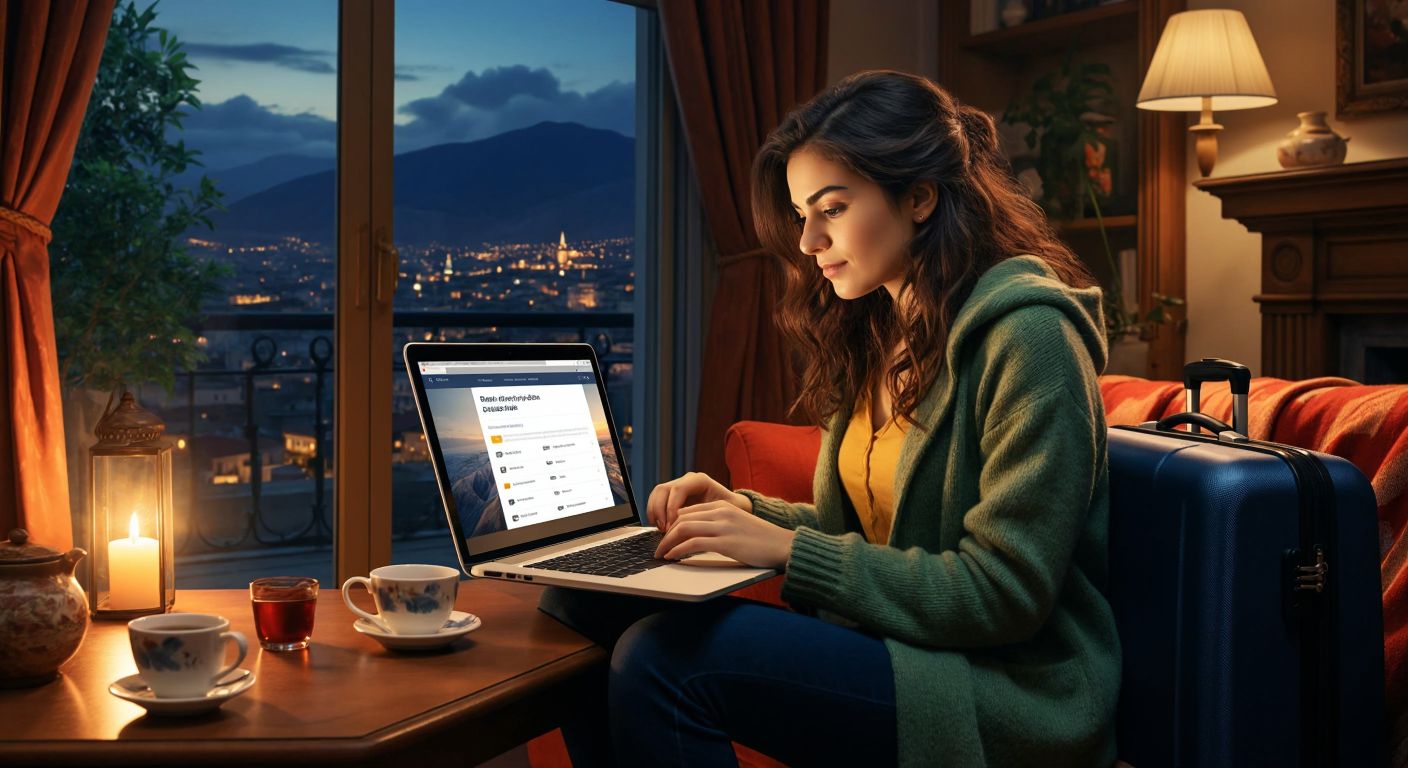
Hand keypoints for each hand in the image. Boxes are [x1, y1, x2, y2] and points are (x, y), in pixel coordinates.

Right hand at [646, 472, 751, 531]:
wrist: (733, 509)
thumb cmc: (731, 510)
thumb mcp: (723, 512)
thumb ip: (705, 518)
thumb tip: (688, 530)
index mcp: (699, 480)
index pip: (678, 489)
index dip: (671, 508)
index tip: (672, 526)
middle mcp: (687, 480)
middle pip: (663, 490)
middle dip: (660, 511)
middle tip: (664, 530)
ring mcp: (678, 486)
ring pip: (657, 494)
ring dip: (655, 512)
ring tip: (661, 530)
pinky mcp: (672, 496)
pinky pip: (656, 500)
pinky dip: (654, 513)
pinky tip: (659, 527)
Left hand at [653, 502, 794, 569]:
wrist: (783, 546)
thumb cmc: (761, 540)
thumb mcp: (736, 525)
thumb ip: (718, 526)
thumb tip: (694, 536)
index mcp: (722, 506)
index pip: (687, 511)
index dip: (672, 524)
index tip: (664, 537)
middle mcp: (721, 512)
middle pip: (682, 518)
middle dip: (665, 533)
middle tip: (657, 546)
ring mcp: (723, 526)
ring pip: (683, 528)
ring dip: (667, 542)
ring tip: (660, 553)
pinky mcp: (725, 541)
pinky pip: (693, 542)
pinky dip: (678, 550)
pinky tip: (672, 557)